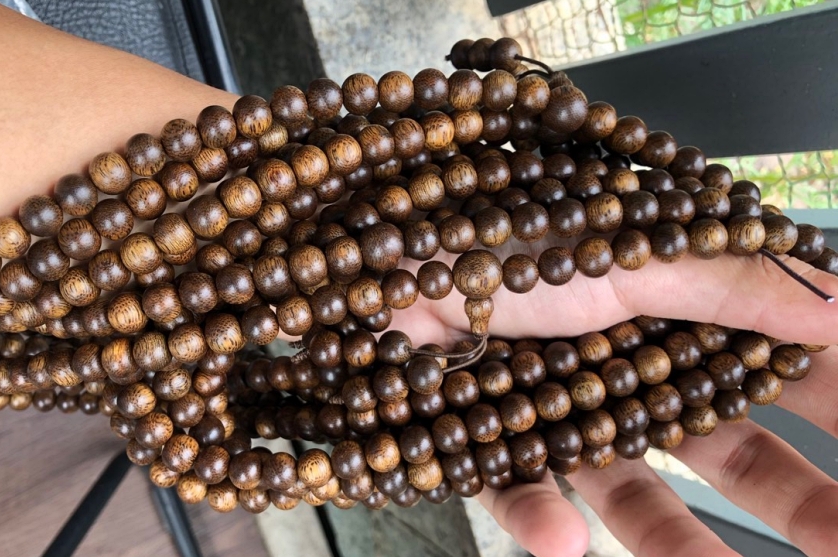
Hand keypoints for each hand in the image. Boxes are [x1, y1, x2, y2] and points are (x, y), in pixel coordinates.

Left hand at [389, 244, 837, 556]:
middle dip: (791, 489)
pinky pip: (525, 491)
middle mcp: (622, 359)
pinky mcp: (490, 438)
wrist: (367, 242)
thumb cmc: (491, 224)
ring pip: (633, 486)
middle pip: (721, 440)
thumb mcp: (623, 242)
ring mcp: (559, 404)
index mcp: (667, 303)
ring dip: (675, 538)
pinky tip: (566, 542)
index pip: (775, 359)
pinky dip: (542, 519)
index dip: (830, 393)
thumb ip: (726, 279)